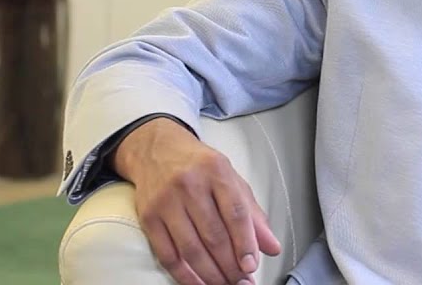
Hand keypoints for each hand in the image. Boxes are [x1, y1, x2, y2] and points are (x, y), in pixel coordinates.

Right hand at [113, 117, 282, 284]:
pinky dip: (184, 275)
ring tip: (224, 284)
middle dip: (230, 265)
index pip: (235, 212)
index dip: (245, 243)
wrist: (157, 150)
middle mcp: (190, 184)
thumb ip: (253, 214)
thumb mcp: (232, 180)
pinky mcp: (149, 217)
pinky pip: (167, 255)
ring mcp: (166, 201)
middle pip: (213, 235)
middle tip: (241, 281)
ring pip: (191, 249)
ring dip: (210, 275)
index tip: (251, 265)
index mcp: (216, 171)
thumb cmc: (200, 167)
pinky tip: (198, 283)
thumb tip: (272, 247)